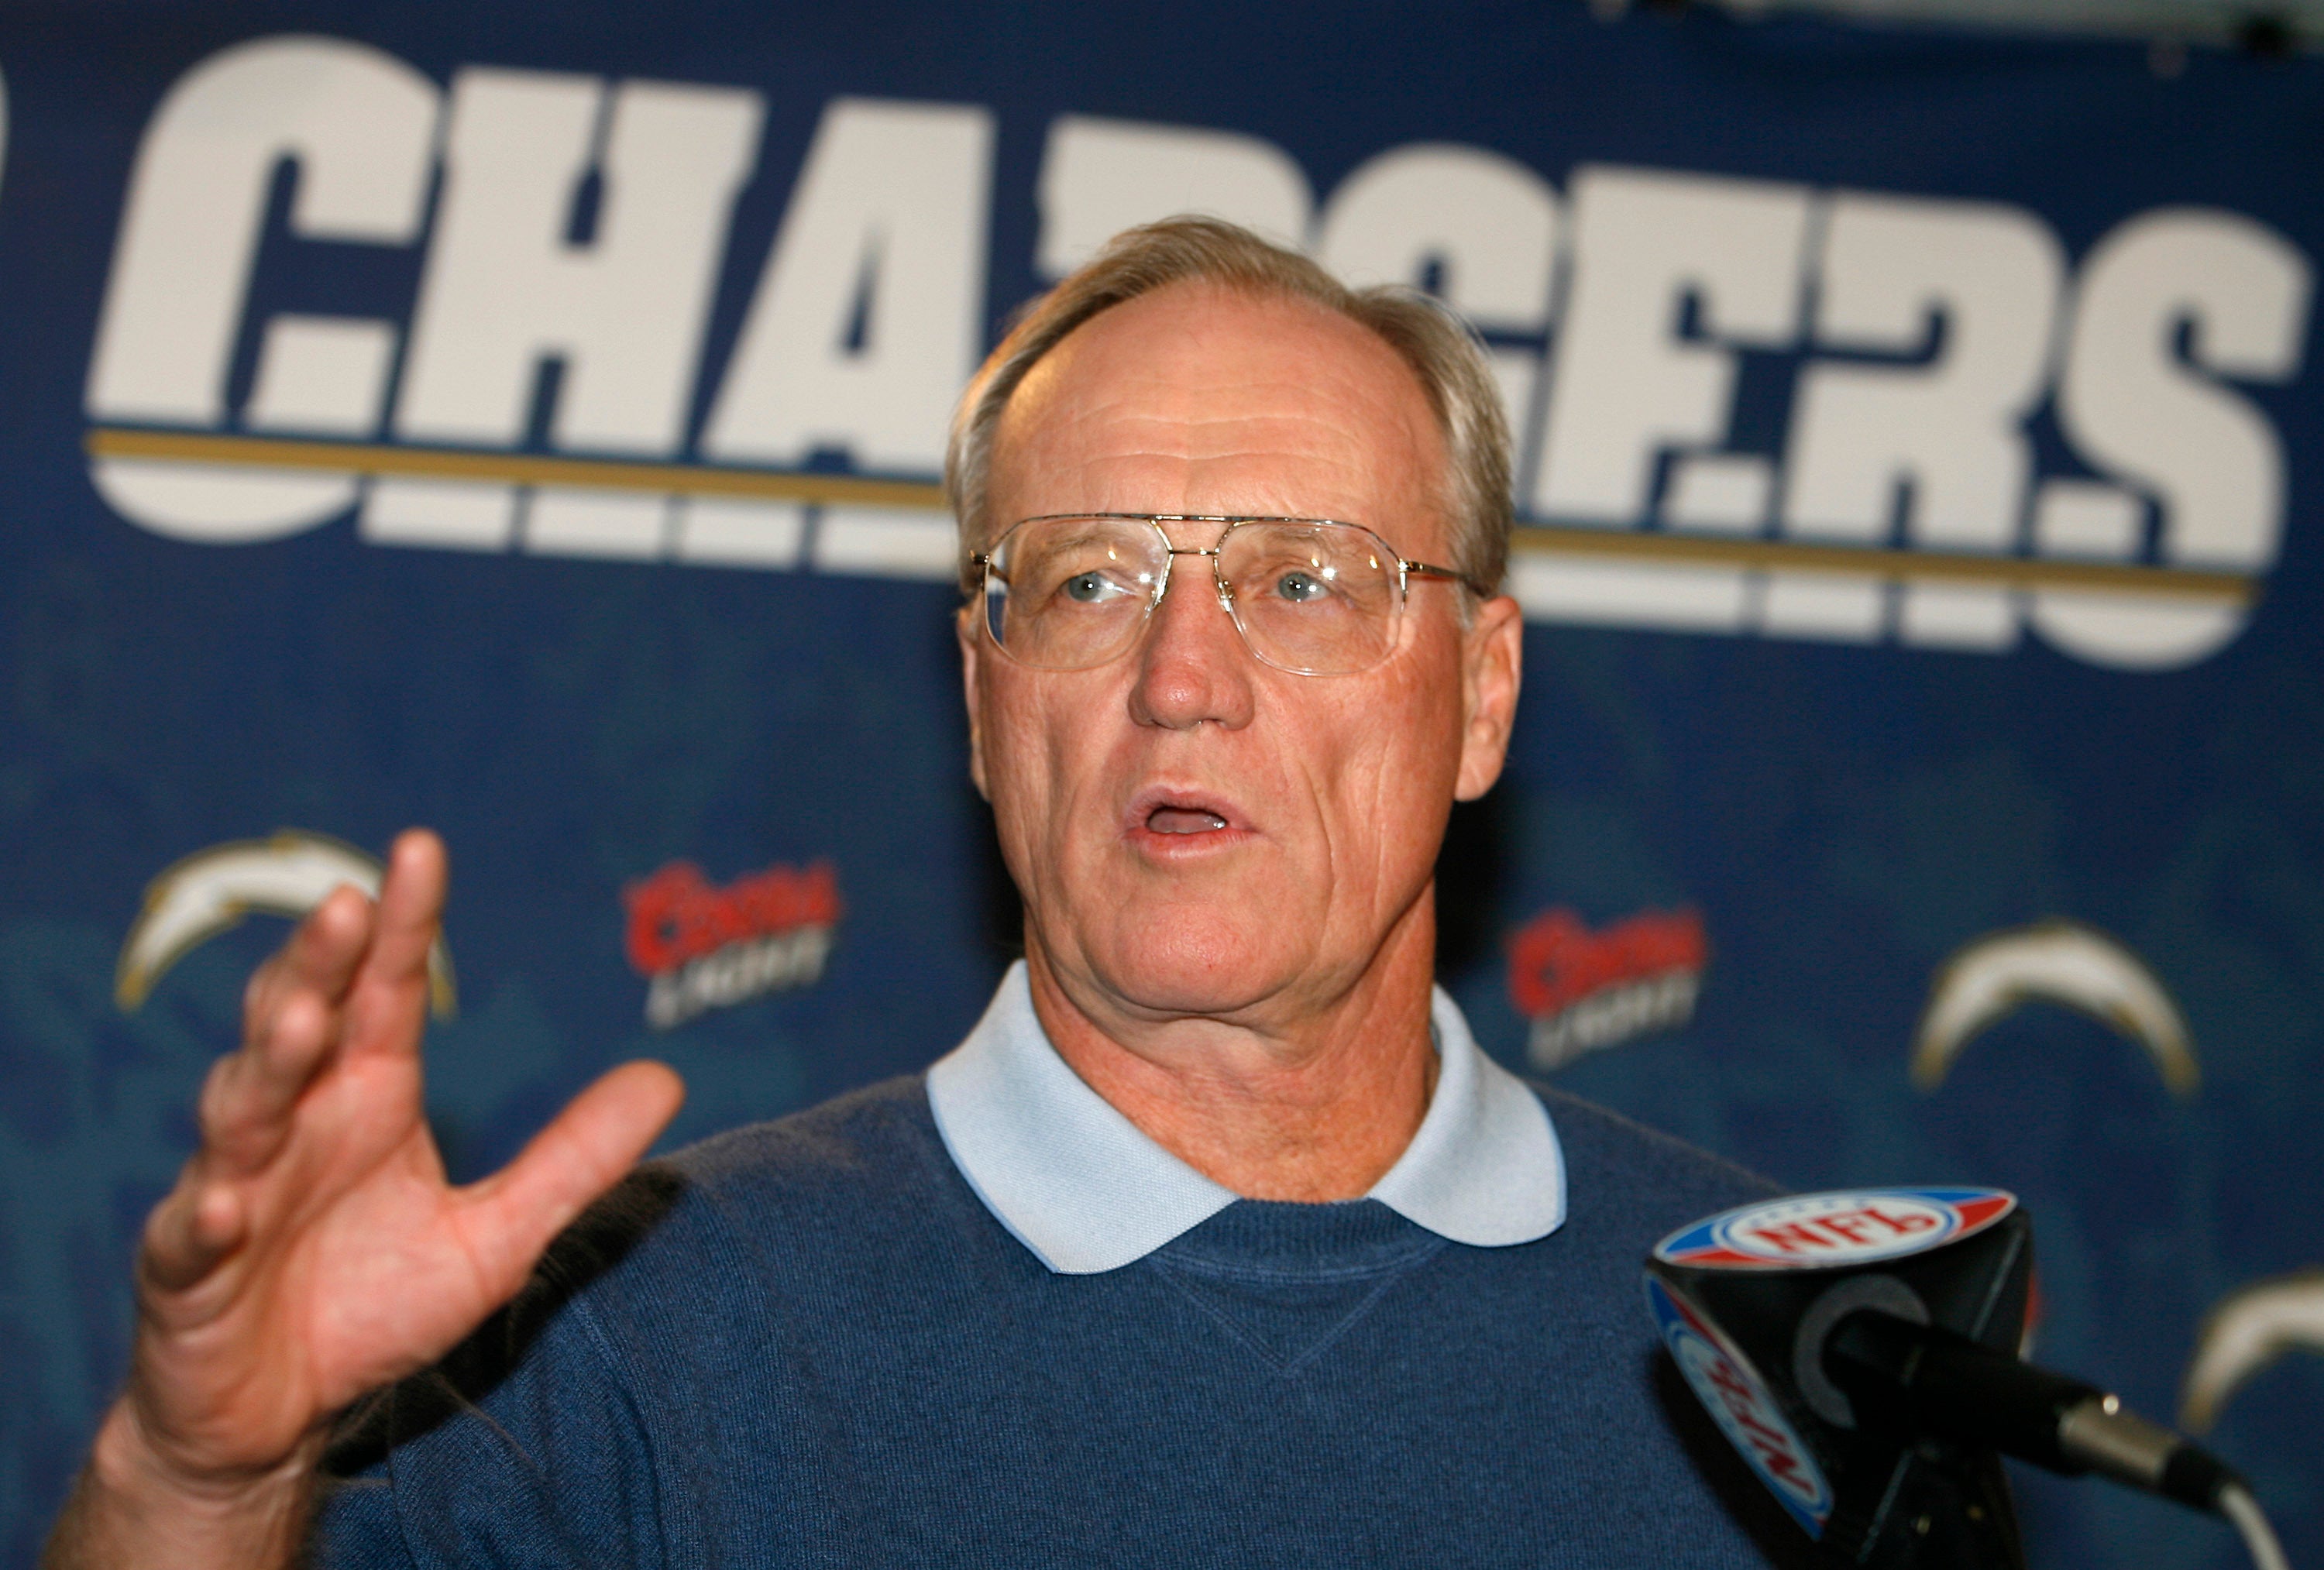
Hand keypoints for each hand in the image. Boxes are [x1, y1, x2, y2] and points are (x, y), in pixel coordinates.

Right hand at [45, 830, 684, 1567]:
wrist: (275, 1415)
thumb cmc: (372, 1304)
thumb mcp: (499, 1235)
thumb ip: (575, 1158)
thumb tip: (669, 1079)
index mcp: (365, 1095)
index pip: (385, 991)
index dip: (404, 924)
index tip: (422, 848)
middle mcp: (294, 1122)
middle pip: (300, 1020)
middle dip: (319, 963)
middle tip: (348, 903)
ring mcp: (231, 1186)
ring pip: (240, 1108)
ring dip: (266, 1065)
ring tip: (301, 1023)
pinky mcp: (186, 1269)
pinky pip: (190, 1234)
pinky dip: (206, 1213)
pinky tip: (227, 1202)